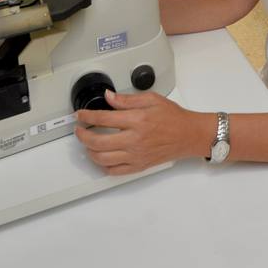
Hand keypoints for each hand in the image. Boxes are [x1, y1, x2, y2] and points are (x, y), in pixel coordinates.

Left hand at [75, 89, 209, 174]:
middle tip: (79, 130)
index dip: (86, 116)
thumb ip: (127, 99)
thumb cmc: (173, 117)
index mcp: (137, 120)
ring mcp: (136, 155)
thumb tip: (110, 96)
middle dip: (82, 135)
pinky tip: (102, 158)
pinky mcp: (139, 166)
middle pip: (98, 141)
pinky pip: (115, 171)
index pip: (103, 118)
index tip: (80, 115)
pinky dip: (103, 166)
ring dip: (90, 151)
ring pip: (103, 158)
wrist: (189, 135)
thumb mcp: (151, 99)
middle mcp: (134, 140)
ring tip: (88, 143)